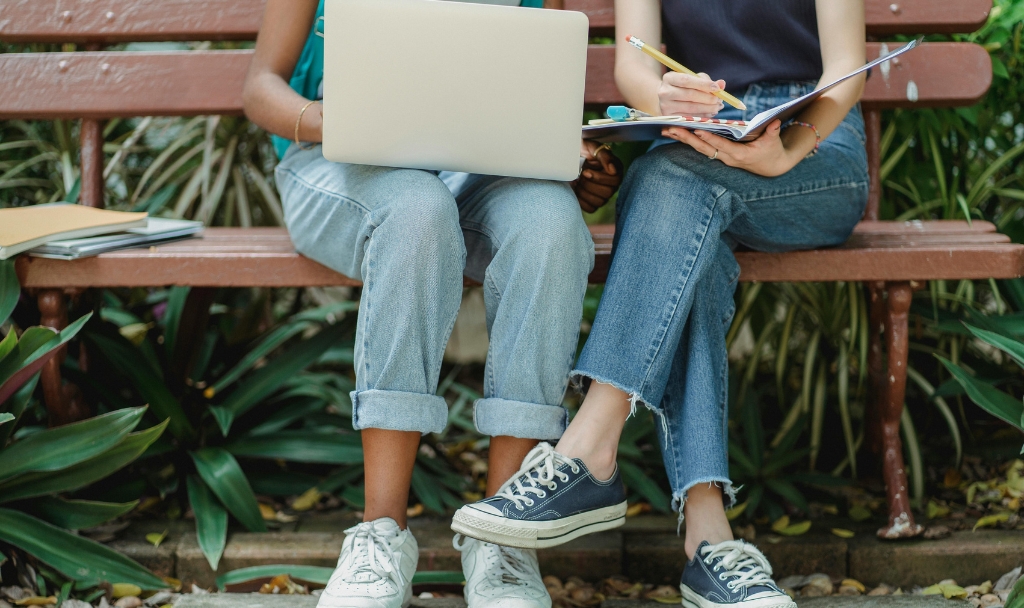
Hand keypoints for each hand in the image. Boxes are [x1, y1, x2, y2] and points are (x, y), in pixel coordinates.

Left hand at [573, 141, 621, 212]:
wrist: (569, 157)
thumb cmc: (583, 151)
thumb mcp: (593, 147)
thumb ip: (604, 155)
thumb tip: (612, 170)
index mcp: (615, 171)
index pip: (615, 180)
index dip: (599, 178)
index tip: (585, 171)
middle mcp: (612, 185)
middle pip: (607, 193)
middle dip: (590, 185)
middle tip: (580, 176)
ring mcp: (603, 195)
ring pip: (599, 202)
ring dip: (584, 192)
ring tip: (577, 182)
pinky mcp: (594, 203)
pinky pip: (591, 208)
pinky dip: (582, 201)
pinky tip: (577, 190)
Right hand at [659, 72, 725, 117]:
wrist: (666, 99)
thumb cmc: (682, 87)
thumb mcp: (692, 79)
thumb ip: (707, 81)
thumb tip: (721, 84)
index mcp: (669, 78)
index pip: (687, 80)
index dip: (703, 84)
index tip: (717, 88)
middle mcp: (664, 92)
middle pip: (689, 95)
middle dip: (707, 98)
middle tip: (719, 100)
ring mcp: (665, 106)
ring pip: (690, 108)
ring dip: (707, 108)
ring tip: (717, 107)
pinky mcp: (669, 117)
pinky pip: (689, 117)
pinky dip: (702, 116)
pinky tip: (710, 113)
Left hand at [662, 119, 802, 176]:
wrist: (771, 166)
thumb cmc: (772, 151)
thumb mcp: (773, 142)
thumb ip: (772, 132)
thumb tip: (774, 121)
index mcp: (739, 154)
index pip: (721, 145)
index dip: (709, 138)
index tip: (697, 129)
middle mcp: (726, 157)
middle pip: (703, 148)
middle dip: (687, 138)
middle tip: (671, 129)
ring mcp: (721, 157)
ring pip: (699, 148)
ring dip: (683, 139)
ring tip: (666, 130)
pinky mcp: (718, 154)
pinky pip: (701, 147)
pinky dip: (688, 140)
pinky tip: (676, 133)